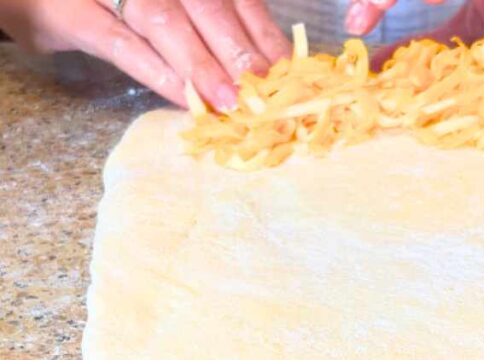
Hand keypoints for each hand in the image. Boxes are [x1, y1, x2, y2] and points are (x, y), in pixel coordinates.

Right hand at [0, 0, 290, 108]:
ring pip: (165, 21)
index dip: (263, 34)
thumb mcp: (179, 7)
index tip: (288, 72)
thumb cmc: (116, 2)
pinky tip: (184, 98)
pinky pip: (121, 43)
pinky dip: (157, 72)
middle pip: (206, 6)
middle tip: (265, 95)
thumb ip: (217, 20)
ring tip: (231, 103)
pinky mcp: (73, 14)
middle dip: (239, 53)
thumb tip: (269, 66)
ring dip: (202, 66)